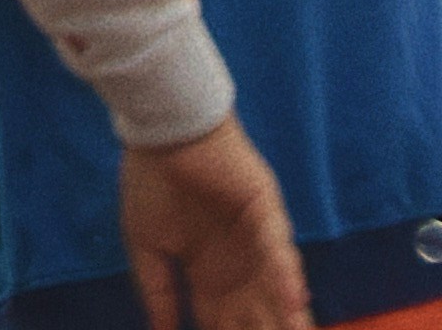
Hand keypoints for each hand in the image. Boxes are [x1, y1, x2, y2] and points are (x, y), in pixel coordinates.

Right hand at [120, 116, 309, 329]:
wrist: (162, 132)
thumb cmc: (150, 182)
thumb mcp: (147, 246)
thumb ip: (158, 291)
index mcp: (209, 276)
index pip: (224, 324)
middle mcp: (238, 266)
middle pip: (258, 317)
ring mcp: (257, 242)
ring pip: (279, 291)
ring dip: (288, 318)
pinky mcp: (268, 213)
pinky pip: (279, 250)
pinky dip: (286, 276)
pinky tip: (294, 301)